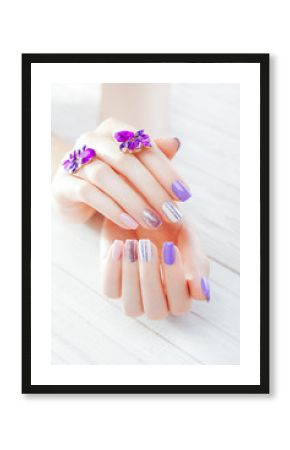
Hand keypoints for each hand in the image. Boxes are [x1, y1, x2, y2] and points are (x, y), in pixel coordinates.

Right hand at [52, 118, 190, 227]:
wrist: (75, 193)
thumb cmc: (113, 178)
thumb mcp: (136, 167)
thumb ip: (154, 156)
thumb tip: (176, 142)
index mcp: (112, 130)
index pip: (144, 146)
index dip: (167, 171)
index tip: (184, 195)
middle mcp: (91, 139)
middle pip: (125, 160)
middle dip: (152, 188)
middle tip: (171, 213)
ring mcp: (73, 160)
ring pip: (105, 177)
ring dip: (133, 201)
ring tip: (152, 221)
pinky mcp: (62, 183)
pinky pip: (88, 193)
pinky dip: (112, 209)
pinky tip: (130, 223)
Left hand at [100, 218, 209, 319]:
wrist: (140, 206)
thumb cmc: (170, 223)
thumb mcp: (187, 236)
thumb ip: (197, 263)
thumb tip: (203, 294)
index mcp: (181, 292)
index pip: (181, 304)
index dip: (175, 281)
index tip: (172, 248)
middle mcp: (158, 299)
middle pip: (156, 311)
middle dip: (151, 279)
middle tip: (148, 246)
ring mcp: (134, 295)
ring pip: (132, 307)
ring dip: (131, 277)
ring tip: (133, 246)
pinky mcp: (113, 284)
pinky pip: (110, 290)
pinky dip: (113, 269)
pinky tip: (119, 246)